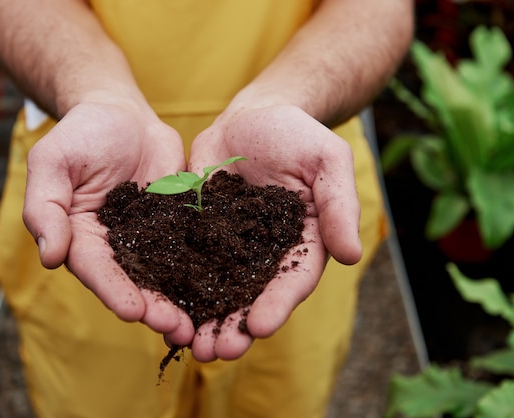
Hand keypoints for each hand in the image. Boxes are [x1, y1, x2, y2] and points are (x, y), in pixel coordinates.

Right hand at [22, 101, 196, 345]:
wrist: (121, 114)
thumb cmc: (80, 134)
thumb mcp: (52, 162)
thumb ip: (45, 207)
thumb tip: (49, 256)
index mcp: (81, 237)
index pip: (95, 269)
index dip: (114, 290)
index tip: (133, 311)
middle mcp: (115, 245)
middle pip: (134, 282)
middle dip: (154, 307)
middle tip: (176, 327)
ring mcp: (149, 237)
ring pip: (165, 274)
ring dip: (181, 300)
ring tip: (199, 324)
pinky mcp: (177, 224)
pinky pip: (191, 249)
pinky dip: (205, 270)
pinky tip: (222, 288)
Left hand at [187, 104, 362, 360]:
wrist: (255, 115)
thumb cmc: (298, 135)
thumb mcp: (328, 161)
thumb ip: (339, 206)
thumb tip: (353, 255)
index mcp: (301, 242)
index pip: (292, 280)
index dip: (277, 305)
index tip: (259, 327)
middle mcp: (265, 252)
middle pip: (251, 297)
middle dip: (234, 327)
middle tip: (215, 353)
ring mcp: (230, 245)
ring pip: (217, 290)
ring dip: (203, 320)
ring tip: (187, 346)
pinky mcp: (199, 232)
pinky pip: (186, 263)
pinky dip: (175, 287)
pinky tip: (160, 309)